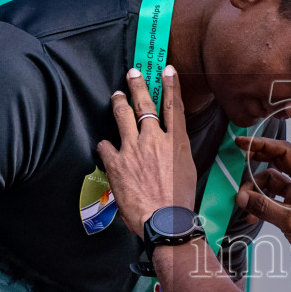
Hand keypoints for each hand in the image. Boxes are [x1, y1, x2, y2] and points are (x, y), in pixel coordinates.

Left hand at [96, 67, 196, 235]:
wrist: (165, 221)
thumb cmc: (179, 201)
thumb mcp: (187, 170)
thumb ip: (176, 151)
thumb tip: (169, 144)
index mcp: (176, 142)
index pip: (174, 106)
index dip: (170, 85)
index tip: (167, 70)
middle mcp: (154, 139)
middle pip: (144, 104)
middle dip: (137, 85)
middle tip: (132, 73)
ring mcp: (133, 149)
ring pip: (122, 115)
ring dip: (118, 103)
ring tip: (116, 96)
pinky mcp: (116, 163)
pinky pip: (104, 145)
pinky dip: (104, 145)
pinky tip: (103, 146)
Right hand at [233, 135, 290, 291]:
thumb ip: (265, 207)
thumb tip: (241, 198)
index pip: (284, 151)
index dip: (261, 144)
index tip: (241, 142)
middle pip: (275, 164)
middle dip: (254, 168)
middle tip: (236, 167)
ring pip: (270, 184)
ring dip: (255, 192)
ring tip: (244, 204)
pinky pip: (271, 200)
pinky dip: (260, 206)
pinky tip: (252, 216)